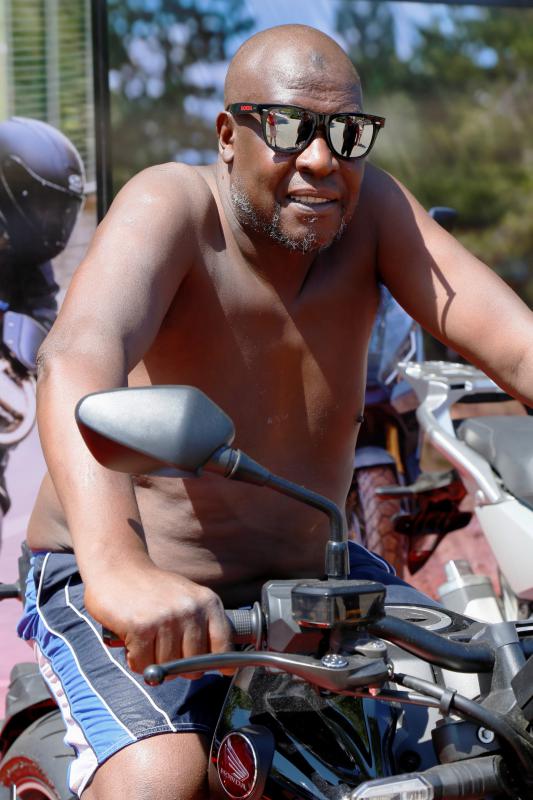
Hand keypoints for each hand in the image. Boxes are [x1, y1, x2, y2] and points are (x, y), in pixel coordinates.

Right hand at [84, 562, 231, 675]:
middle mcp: (190, 609)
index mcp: (208, 602)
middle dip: (178, 667)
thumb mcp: (188, 599)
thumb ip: (203, 627)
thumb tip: (222, 666)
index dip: (221, 664)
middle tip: (164, 651)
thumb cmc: (154, 591)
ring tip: (146, 640)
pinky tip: (132, 641)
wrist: (117, 568)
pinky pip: (143, 665)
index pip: (223, 645)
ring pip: (167, 668)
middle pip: (194, 665)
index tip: (218, 670)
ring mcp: (166, 618)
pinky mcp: (141, 627)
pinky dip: (135, 660)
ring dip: (153, 662)